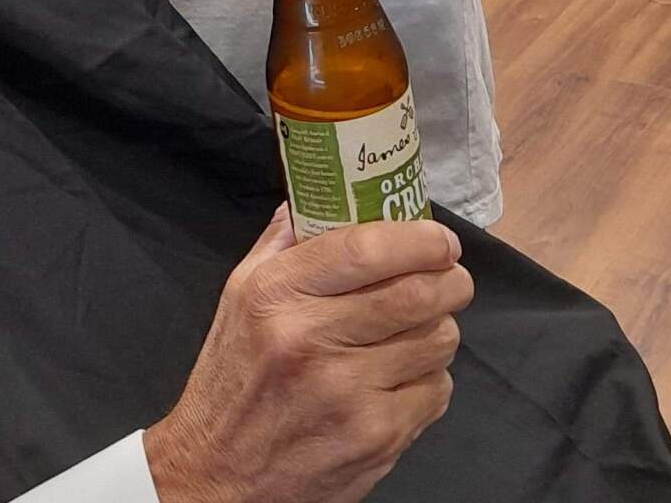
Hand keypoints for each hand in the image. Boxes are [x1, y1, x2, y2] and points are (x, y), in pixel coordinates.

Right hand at [143, 207, 470, 502]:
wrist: (219, 476)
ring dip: (441, 326)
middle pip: (416, 293)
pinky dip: (432, 376)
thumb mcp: (241, 294)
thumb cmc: (233, 378)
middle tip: (452, 275)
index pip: (366, 248)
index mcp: (277, 295)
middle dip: (450, 278)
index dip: (419, 237)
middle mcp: (311, 341)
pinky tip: (404, 374)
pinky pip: (436, 391)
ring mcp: (348, 394)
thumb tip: (325, 194)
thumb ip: (283, 241)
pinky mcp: (375, 438)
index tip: (439, 238)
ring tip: (423, 325)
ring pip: (436, 340)